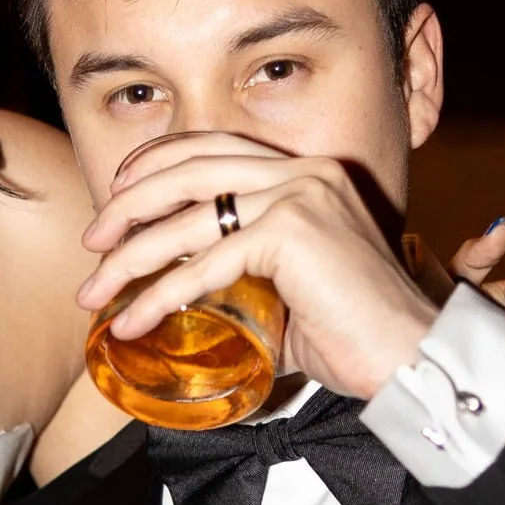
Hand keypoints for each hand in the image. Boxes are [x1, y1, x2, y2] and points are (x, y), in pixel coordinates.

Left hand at [78, 130, 435, 403]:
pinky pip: (204, 264)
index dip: (156, 164)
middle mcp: (304, 171)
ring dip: (127, 256)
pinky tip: (130, 322)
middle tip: (93, 242)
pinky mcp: (292, 232)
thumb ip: (246, 276)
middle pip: (189, 168)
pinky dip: (157, 295)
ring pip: (187, 218)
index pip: (214, 147)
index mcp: (307, 172)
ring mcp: (299, 196)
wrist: (411, 357)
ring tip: (93, 292)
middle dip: (128, 203)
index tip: (117, 196)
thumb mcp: (291, 287)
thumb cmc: (355, 333)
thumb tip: (189, 301)